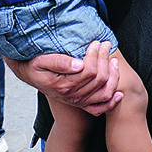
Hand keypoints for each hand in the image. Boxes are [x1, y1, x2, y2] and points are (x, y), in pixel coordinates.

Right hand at [7, 40, 121, 114]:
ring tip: (114, 60)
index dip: (96, 55)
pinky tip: (119, 93)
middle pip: (99, 79)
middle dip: (105, 59)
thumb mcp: (41, 61)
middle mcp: (73, 96)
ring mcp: (79, 101)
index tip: (96, 42)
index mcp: (64, 85)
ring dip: (114, 76)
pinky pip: (100, 108)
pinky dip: (112, 102)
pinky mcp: (82, 104)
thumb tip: (78, 63)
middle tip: (106, 44)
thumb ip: (58, 62)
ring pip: (104, 92)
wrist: (32, 76)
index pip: (89, 71)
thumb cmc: (36, 67)